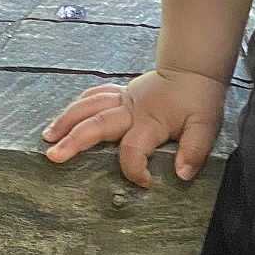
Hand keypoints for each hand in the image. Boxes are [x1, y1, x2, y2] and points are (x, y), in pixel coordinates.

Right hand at [42, 67, 227, 187]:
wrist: (194, 70)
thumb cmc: (199, 100)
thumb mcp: (206, 125)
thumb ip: (195, 149)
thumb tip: (182, 174)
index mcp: (150, 121)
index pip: (133, 149)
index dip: (135, 169)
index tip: (145, 183)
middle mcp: (131, 109)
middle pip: (97, 124)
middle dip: (74, 141)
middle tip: (53, 156)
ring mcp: (123, 99)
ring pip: (88, 107)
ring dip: (66, 121)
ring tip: (48, 137)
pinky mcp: (121, 93)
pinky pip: (94, 96)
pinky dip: (78, 106)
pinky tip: (65, 118)